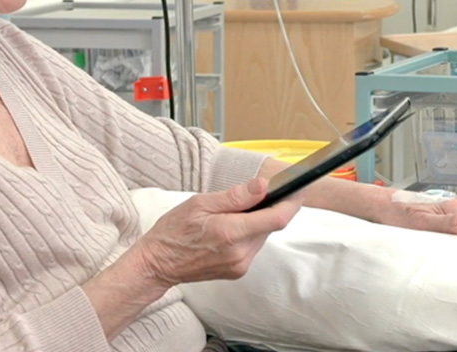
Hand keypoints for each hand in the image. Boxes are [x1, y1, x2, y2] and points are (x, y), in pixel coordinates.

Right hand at [133, 178, 301, 287]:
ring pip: (263, 236)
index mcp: (231, 233)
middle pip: (271, 226)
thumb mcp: (201, 204)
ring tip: (236, 211)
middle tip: (260, 192)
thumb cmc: (173, 231)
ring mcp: (240, 265)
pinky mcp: (238, 271)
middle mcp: (240, 253)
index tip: (298, 189)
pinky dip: (249, 233)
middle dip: (271, 207)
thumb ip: (235, 196)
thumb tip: (263, 185)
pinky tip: (231, 226)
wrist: (157, 264)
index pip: (277, 218)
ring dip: (258, 220)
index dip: (292, 202)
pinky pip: (253, 246)